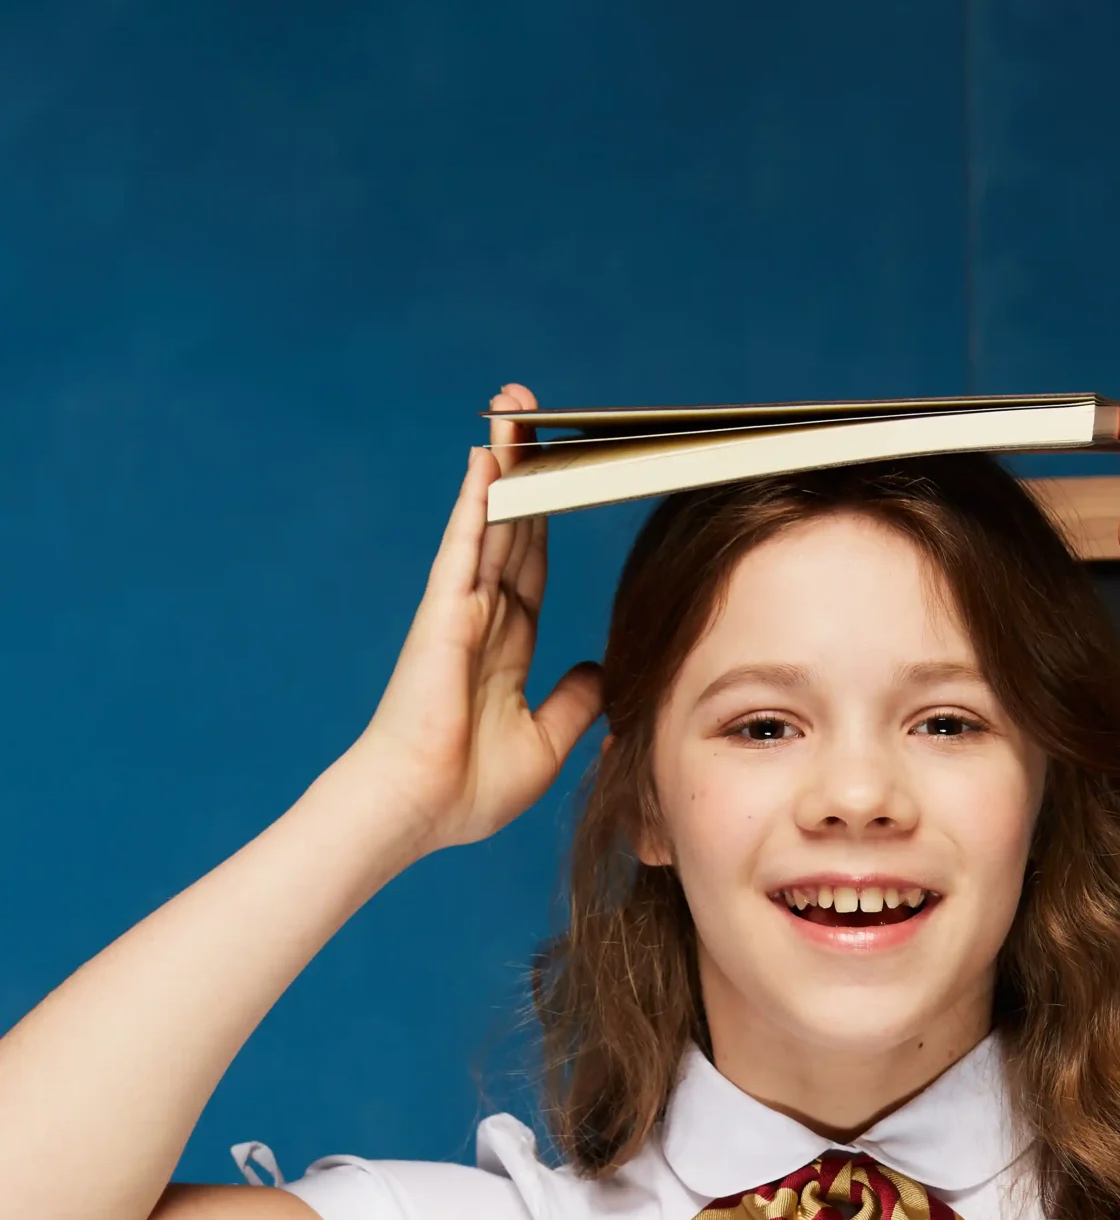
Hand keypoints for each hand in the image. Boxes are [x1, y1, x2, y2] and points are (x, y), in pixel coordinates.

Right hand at [356, 382, 604, 850]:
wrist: (417, 812)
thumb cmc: (466, 791)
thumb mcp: (546, 745)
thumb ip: (573, 703)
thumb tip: (602, 673)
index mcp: (504, 645)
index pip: (533, 563)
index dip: (548, 516)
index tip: (564, 473)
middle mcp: (481, 617)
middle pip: (513, 525)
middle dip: (527, 468)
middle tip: (538, 411)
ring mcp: (458, 611)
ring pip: (488, 521)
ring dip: (502, 463)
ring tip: (514, 407)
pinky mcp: (441, 615)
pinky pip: (464, 546)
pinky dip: (478, 501)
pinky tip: (489, 458)